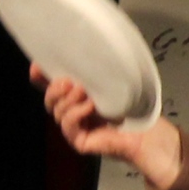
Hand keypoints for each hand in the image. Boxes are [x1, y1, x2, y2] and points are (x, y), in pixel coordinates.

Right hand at [33, 64, 185, 189]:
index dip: (41, 76)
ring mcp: (76, 127)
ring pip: (57, 111)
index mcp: (79, 96)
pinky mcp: (80, 141)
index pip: (53, 85)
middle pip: (50, 99)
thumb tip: (88, 48)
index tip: (37, 66)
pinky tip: (89, 107)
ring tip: (84, 92)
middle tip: (68, 81)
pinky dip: (74, 113)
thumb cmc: (136, 106)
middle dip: (53, 88)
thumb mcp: (114, 83)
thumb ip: (98, 72)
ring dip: (67, 99)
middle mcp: (74, 111)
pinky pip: (68, 125)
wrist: (151, 133)